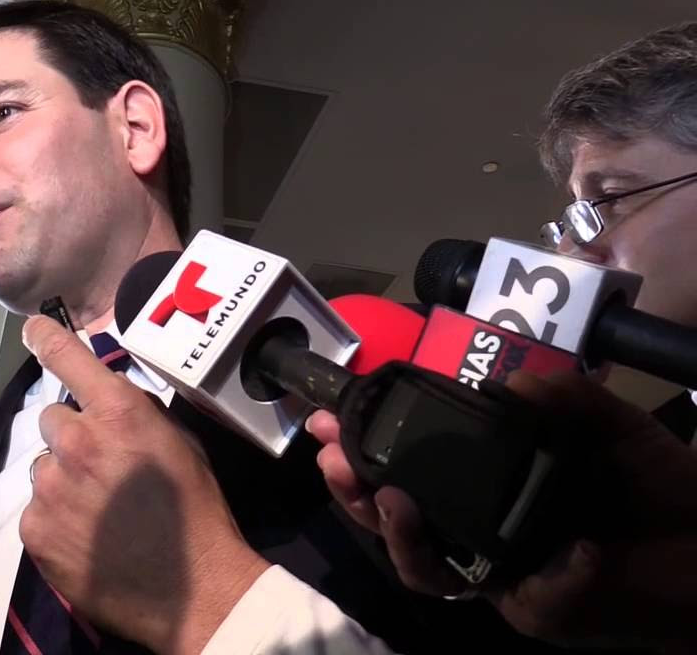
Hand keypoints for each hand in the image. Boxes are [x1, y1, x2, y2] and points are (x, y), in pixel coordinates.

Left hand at [19, 316, 268, 654]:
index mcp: (119, 414)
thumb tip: (109, 400)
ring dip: (63, 480)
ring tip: (97, 511)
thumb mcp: (180, 444)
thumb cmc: (197, 512)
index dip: (47, 339)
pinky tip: (86, 536)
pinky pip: (36, 509)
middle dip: (72, 438)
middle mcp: (77, 442)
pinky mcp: (35, 529)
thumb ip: (138, 415)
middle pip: (53, 420)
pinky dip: (55, 519)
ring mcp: (51, 487)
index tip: (32, 329)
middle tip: (100, 469)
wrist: (193, 590)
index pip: (69, 359)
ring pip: (43, 467)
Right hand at [307, 370, 696, 649]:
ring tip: (392, 501)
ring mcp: (503, 574)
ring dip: (401, 539)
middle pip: (395, 523)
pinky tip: (580, 551)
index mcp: (483, 484)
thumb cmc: (658, 486)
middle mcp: (480, 530)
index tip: (330, 416)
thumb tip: (508, 379)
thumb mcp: (609, 425)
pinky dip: (554, 575)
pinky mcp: (542, 610)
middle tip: (331, 457)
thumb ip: (564, 397)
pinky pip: (529, 598)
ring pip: (426, 572)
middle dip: (352, 491)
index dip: (364, 446)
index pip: (408, 467)